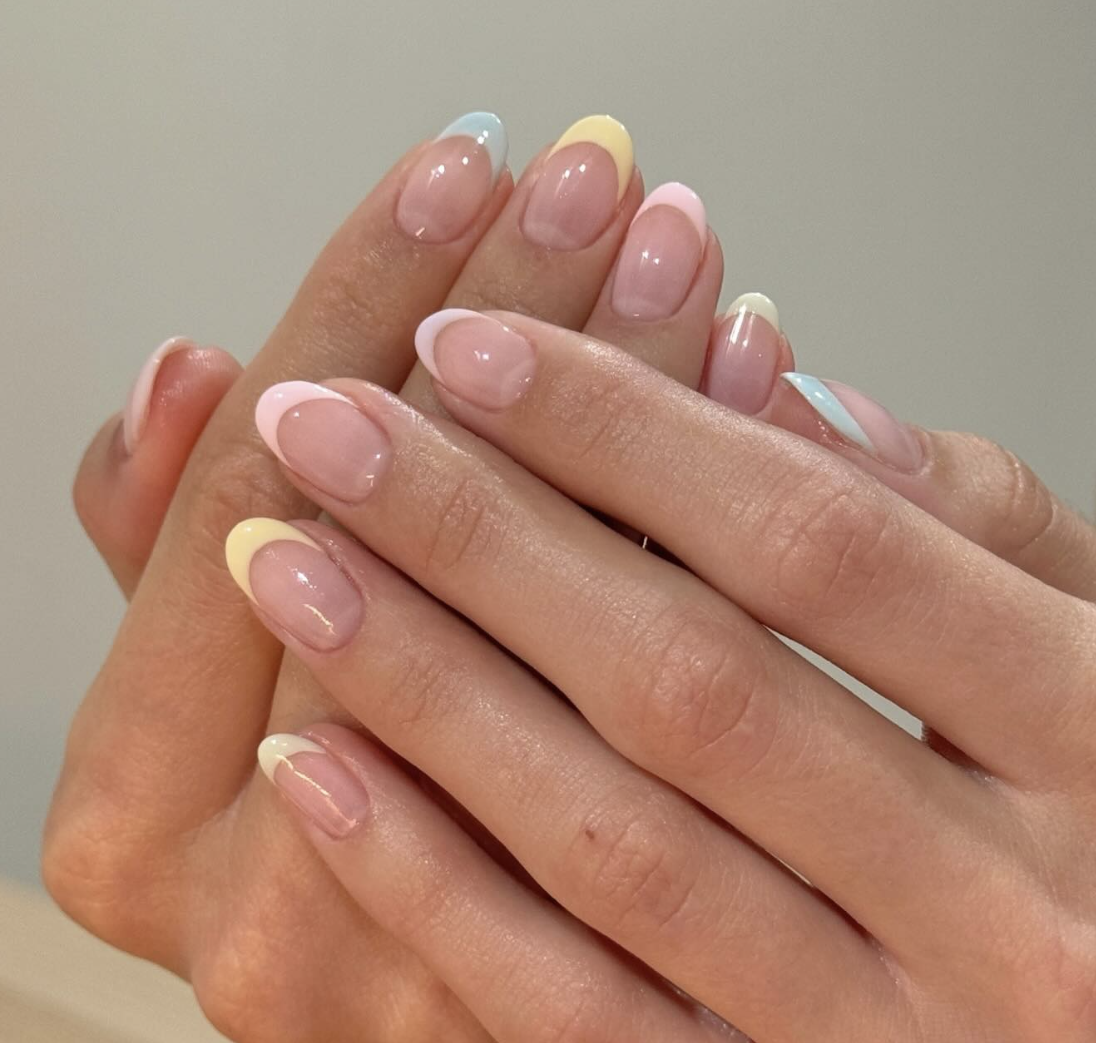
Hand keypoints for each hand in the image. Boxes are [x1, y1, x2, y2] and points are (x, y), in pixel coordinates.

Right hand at [49, 115, 727, 1039]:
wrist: (425, 997)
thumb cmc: (308, 821)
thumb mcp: (197, 690)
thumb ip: (174, 547)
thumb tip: (182, 376)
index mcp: (134, 810)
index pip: (235, 502)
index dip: (345, 307)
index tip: (450, 166)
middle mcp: (253, 897)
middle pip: (390, 547)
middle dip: (501, 330)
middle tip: (589, 177)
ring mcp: (417, 960)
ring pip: (538, 631)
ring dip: (621, 408)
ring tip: (677, 253)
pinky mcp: (573, 995)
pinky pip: (666, 722)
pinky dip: (707, 544)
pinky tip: (759, 399)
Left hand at [232, 308, 1095, 1040]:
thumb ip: (964, 518)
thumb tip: (781, 393)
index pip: (817, 545)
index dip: (627, 426)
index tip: (470, 336)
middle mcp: (1008, 911)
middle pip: (689, 682)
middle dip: (478, 532)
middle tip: (321, 422)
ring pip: (612, 845)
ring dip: (422, 688)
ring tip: (284, 559)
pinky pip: (581, 1020)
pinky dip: (436, 887)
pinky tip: (315, 767)